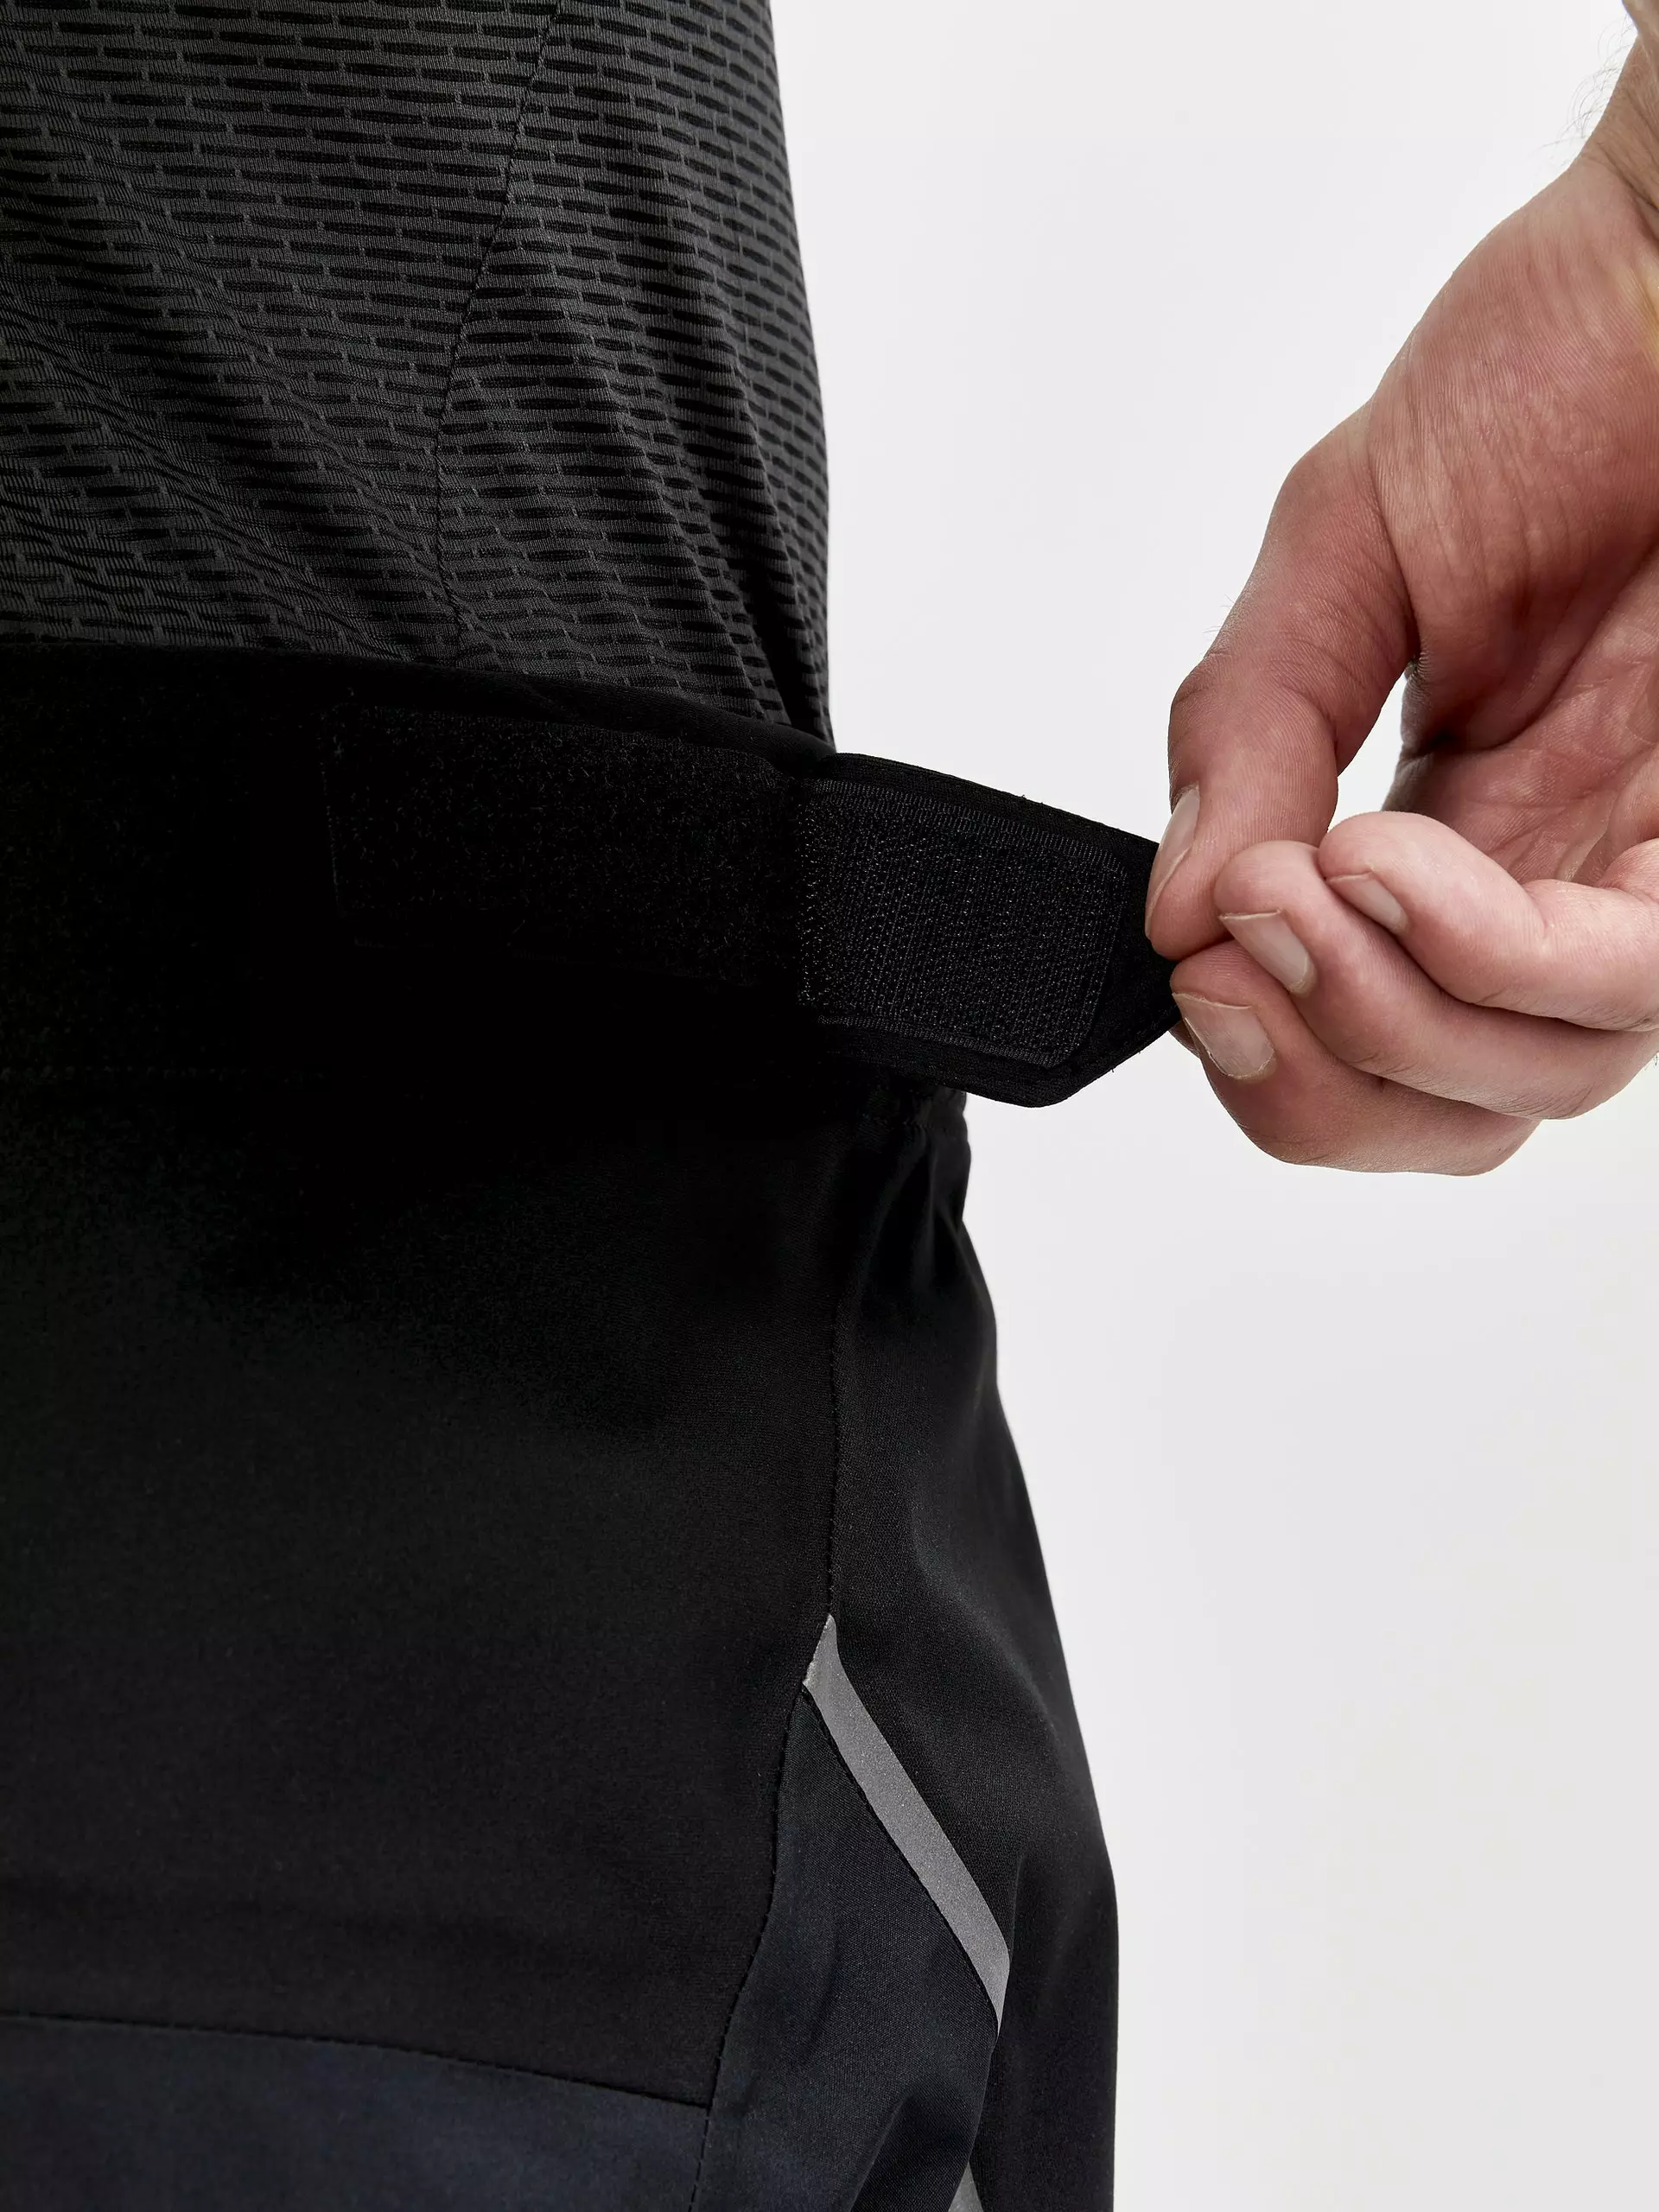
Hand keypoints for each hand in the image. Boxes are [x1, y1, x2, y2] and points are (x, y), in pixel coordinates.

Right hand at [1146, 43, 1658, 1171]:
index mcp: (1454, 827)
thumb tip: (1170, 912)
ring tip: (1296, 891)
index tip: (1190, 966)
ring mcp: (1647, 860)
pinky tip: (1382, 862)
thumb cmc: (1548, 363)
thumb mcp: (1333, 551)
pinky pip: (1629, 978)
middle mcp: (1557, 870)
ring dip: (1385, 1014)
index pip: (1354, 1024)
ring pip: (1537, 1074)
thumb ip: (1245, 733)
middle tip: (1231, 970)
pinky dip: (1484, 955)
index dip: (1267, 1050)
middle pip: (1450, 1102)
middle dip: (1317, 1078)